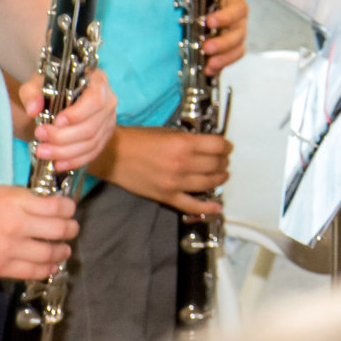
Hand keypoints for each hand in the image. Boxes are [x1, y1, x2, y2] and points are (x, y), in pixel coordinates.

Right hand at [0, 184, 78, 281]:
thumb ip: (24, 201)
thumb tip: (48, 208)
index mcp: (16, 201)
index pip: (59, 207)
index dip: (70, 209)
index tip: (69, 210)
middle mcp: (16, 225)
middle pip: (60, 230)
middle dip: (71, 230)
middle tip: (71, 230)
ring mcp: (7, 248)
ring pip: (50, 253)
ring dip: (62, 251)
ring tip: (63, 250)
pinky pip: (31, 272)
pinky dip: (45, 269)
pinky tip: (49, 266)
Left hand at [17, 67, 119, 173]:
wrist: (60, 95)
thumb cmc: (53, 86)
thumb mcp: (39, 83)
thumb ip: (32, 93)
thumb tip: (33, 109)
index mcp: (97, 81)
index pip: (95, 100)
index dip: (77, 114)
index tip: (56, 122)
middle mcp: (108, 101)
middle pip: (91, 126)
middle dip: (63, 137)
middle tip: (40, 137)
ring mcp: (108, 120)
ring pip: (91, 143)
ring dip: (65, 152)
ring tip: (42, 152)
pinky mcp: (104, 136)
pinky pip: (92, 153)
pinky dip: (74, 161)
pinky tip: (57, 164)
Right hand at [95, 124, 231, 217]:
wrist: (113, 154)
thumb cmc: (138, 139)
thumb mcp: (168, 132)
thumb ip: (188, 140)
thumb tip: (206, 146)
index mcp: (184, 144)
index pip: (218, 146)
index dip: (226, 146)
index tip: (226, 147)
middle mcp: (183, 164)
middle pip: (216, 165)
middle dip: (223, 162)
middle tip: (223, 160)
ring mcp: (175, 182)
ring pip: (208, 183)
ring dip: (219, 179)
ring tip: (221, 175)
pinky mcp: (166, 196)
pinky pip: (191, 205)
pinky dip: (207, 207)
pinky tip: (217, 207)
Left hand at [158, 0, 250, 72]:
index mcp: (232, 1)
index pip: (237, 9)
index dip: (226, 16)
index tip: (209, 21)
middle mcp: (238, 20)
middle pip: (239, 33)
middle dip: (224, 43)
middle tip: (206, 47)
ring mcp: (236, 35)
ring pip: (238, 48)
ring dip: (224, 58)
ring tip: (208, 65)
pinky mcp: (231, 48)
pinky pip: (232, 58)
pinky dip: (222, 65)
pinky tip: (208, 70)